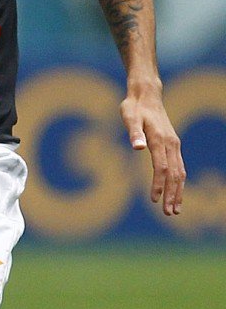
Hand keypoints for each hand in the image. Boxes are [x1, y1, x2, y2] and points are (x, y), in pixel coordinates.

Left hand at [121, 83, 184, 215]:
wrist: (147, 95)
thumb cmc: (134, 107)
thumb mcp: (129, 117)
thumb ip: (133, 132)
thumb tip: (137, 147)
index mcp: (160, 140)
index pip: (161, 168)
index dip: (158, 185)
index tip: (154, 200)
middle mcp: (171, 144)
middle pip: (175, 174)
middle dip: (172, 195)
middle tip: (169, 214)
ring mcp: (174, 145)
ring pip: (180, 173)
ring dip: (178, 192)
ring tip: (174, 210)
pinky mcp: (173, 145)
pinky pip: (179, 167)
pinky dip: (179, 182)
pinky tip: (176, 193)